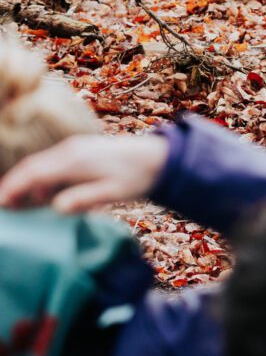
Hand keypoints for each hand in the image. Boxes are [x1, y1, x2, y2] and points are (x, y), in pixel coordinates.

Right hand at [0, 132, 169, 212]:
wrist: (159, 157)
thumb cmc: (137, 177)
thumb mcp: (112, 192)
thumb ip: (83, 199)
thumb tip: (56, 207)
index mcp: (74, 161)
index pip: (33, 173)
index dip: (12, 188)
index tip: (1, 203)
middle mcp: (70, 151)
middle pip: (31, 166)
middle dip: (12, 185)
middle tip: (3, 206)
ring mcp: (75, 148)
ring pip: (40, 164)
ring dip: (27, 182)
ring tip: (18, 205)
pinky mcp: (81, 151)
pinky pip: (53, 163)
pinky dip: (43, 178)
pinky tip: (45, 196)